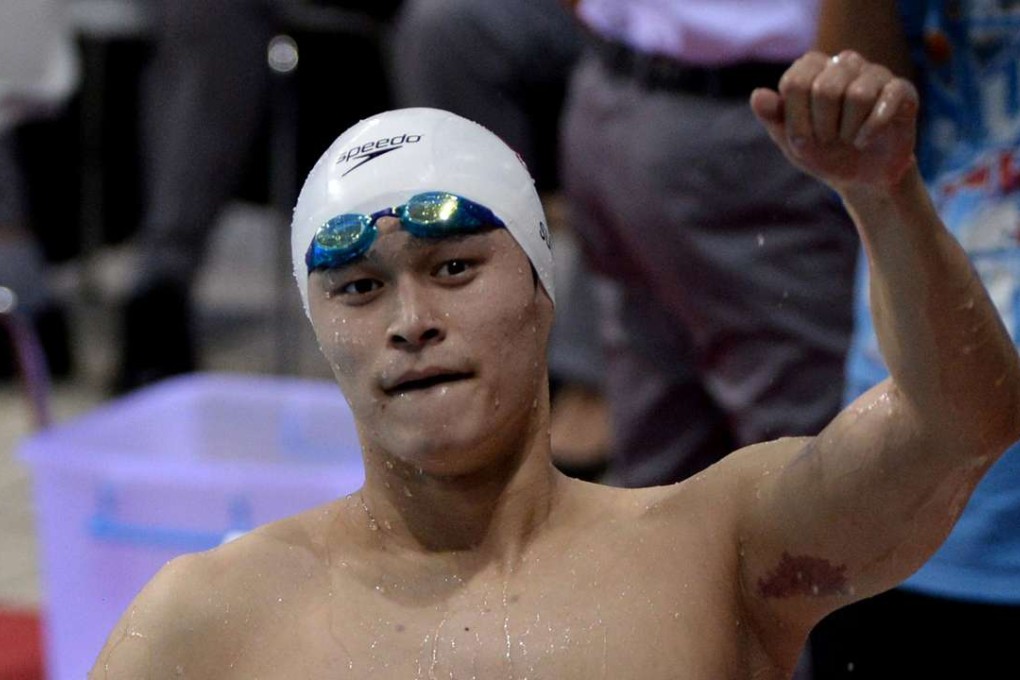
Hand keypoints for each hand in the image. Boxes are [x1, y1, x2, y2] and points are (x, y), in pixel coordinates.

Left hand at [750, 50, 919, 192]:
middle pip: (826, 88)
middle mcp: (844, 63)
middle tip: (828, 140)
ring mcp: (875, 73)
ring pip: (858, 94)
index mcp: (813, 68)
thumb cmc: (822, 152)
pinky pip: (888, 100)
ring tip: (848, 140)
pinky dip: (872, 129)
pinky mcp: (902, 90)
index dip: (796, 119)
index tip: (801, 139)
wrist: (860, 177)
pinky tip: (865, 141)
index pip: (796, 81)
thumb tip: (757, 95)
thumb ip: (773, 117)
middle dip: (822, 127)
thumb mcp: (791, 140)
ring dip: (848, 130)